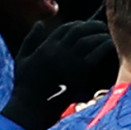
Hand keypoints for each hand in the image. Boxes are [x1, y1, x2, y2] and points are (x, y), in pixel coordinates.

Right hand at [1, 19, 117, 129]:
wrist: (32, 106)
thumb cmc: (25, 85)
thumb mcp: (22, 59)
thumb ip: (30, 40)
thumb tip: (39, 23)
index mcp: (45, 47)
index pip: (66, 28)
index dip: (76, 24)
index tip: (83, 27)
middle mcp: (58, 51)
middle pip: (80, 30)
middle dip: (92, 26)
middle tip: (99, 28)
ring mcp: (70, 61)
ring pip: (90, 39)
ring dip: (100, 34)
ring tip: (105, 36)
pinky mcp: (81, 72)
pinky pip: (97, 53)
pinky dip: (105, 46)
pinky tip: (108, 45)